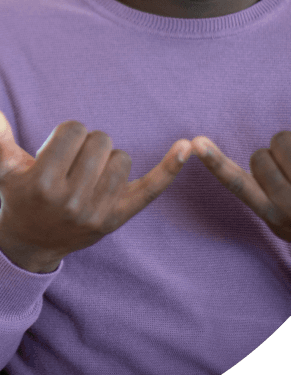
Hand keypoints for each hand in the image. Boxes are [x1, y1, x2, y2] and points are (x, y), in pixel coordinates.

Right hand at [0, 114, 191, 272]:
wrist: (30, 244)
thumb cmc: (19, 196)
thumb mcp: (4, 170)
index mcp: (43, 183)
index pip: (74, 130)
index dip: (68, 134)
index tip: (59, 151)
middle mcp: (72, 200)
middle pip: (101, 140)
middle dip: (87, 145)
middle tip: (72, 165)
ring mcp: (98, 212)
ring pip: (122, 157)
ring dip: (106, 160)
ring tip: (87, 176)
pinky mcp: (119, 217)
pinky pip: (151, 187)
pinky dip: (170, 167)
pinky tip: (187, 147)